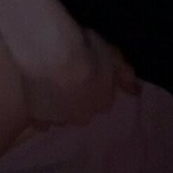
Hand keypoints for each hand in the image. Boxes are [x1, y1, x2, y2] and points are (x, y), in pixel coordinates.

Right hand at [23, 29, 139, 127]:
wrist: (51, 54)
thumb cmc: (84, 50)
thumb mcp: (112, 55)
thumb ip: (124, 74)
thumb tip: (136, 91)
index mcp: (102, 102)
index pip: (101, 101)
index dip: (93, 88)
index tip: (85, 75)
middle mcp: (83, 116)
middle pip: (81, 111)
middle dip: (76, 100)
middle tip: (66, 79)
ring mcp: (59, 119)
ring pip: (61, 116)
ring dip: (58, 106)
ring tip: (48, 84)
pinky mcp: (38, 118)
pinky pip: (41, 122)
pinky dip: (40, 115)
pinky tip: (36, 100)